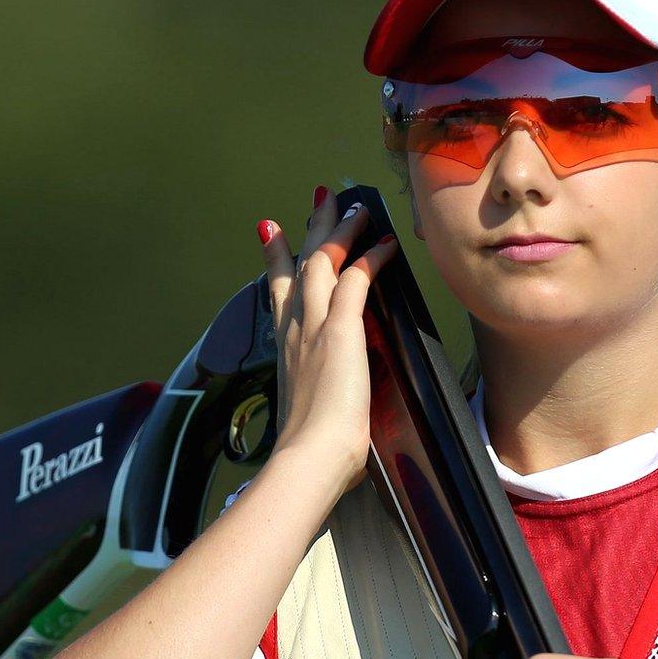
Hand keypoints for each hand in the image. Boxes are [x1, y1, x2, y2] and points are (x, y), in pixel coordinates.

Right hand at [258, 186, 398, 499]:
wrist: (308, 458)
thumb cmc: (311, 453)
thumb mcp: (308, 418)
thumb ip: (316, 405)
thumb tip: (331, 420)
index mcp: (285, 351)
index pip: (279, 295)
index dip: (276, 262)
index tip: (272, 235)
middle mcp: (293, 331)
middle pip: (299, 266)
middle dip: (310, 230)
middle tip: (320, 200)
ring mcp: (313, 327)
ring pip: (324, 261)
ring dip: (339, 230)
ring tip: (353, 205)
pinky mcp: (339, 329)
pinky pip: (355, 279)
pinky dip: (370, 257)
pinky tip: (384, 240)